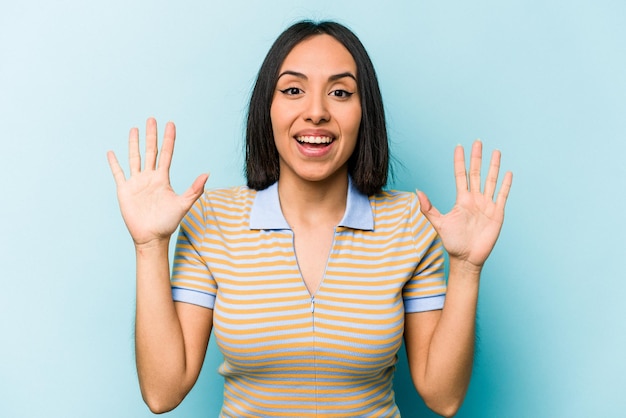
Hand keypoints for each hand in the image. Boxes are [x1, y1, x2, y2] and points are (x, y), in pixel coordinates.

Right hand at [107, 118, 208, 247]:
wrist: (152, 237)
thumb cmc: (168, 223)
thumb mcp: (183, 204)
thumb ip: (194, 189)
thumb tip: (207, 174)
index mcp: (163, 178)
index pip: (166, 153)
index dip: (168, 139)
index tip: (170, 124)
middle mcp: (150, 177)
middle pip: (150, 151)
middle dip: (151, 135)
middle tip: (152, 119)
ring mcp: (137, 183)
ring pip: (135, 158)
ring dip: (134, 144)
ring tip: (134, 129)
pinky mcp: (125, 190)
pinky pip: (118, 173)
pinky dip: (114, 163)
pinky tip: (111, 152)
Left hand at [417, 140, 511, 269]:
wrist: (467, 259)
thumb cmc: (452, 243)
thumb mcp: (439, 223)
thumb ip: (428, 208)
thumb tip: (418, 191)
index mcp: (462, 199)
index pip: (461, 175)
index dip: (460, 161)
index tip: (459, 146)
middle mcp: (475, 199)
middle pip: (477, 173)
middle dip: (477, 157)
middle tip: (478, 141)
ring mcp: (487, 205)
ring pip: (491, 181)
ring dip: (494, 166)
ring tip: (496, 152)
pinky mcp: (497, 214)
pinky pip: (502, 196)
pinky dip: (505, 184)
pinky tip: (508, 173)